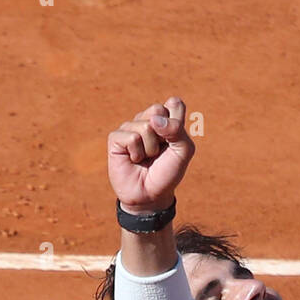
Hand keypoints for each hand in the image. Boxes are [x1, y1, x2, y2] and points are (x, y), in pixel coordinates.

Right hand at [107, 96, 194, 211]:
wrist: (151, 195)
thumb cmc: (167, 172)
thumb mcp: (183, 152)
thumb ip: (177, 130)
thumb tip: (154, 120)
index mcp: (165, 119)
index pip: (174, 103)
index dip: (177, 123)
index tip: (175, 141)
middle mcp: (147, 119)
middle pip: (158, 110)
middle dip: (163, 135)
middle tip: (159, 151)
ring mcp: (130, 127)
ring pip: (145, 126)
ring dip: (151, 148)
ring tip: (146, 158)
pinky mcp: (116, 138)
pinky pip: (132, 137)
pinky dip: (137, 153)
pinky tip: (134, 160)